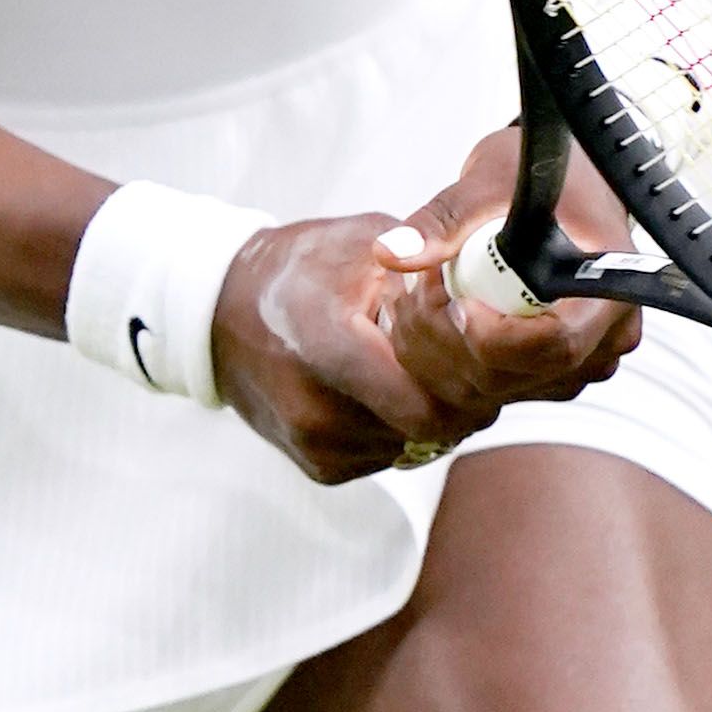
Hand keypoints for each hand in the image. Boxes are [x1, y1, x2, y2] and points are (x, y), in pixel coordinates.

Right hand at [209, 206, 639, 486]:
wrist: (219, 315)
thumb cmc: (299, 271)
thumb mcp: (359, 245)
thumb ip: (424, 267)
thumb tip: (492, 281)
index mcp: (325, 342)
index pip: (419, 401)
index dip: (466, 386)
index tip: (480, 360)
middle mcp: (314, 404)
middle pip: (427, 426)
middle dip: (457, 397)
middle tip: (463, 363)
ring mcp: (313, 441)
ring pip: (413, 444)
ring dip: (429, 415)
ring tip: (414, 370)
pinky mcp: (316, 466)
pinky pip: (388, 456)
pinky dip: (398, 429)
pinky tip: (382, 393)